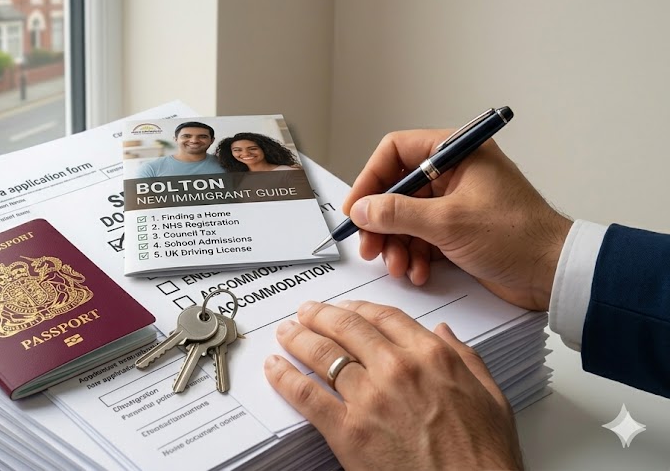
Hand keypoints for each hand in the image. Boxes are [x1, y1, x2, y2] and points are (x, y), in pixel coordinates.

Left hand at [265, 300, 521, 469]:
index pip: (384, 317)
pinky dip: (285, 377)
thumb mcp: (490, 398)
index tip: (344, 308)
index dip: (357, 308)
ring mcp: (370, 398)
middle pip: (346, 327)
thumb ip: (466, 358)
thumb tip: (444, 333)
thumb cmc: (485, 457)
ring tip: (286, 332)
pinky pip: (306, 395)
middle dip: (320, 315)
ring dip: (298, 338)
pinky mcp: (348, 431)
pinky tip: (274, 368)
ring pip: (322, 354)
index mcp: (432, 356)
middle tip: (305, 312)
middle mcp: (397, 368)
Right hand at [343, 130, 571, 310]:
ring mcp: (456, 201)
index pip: (396, 152)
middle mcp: (455, 172)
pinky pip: (422, 236)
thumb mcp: (448, 223)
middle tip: (370, 246)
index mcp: (457, 152)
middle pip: (396, 189)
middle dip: (381, 222)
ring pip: (406, 217)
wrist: (554, 273)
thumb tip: (363, 209)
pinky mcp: (458, 229)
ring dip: (397, 244)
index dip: (370, 180)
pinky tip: (419, 272)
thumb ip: (398, 213)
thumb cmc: (518, 236)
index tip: (356, 209)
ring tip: (399, 267)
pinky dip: (415, 255)